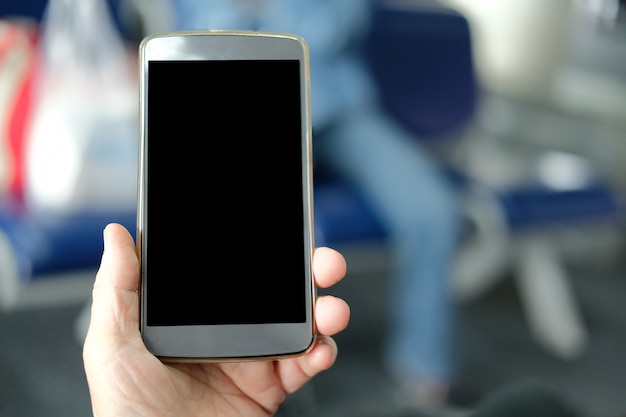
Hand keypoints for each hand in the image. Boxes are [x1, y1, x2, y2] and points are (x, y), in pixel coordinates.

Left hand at [83, 223, 349, 416]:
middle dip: (309, 269)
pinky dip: (323, 352)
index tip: (281, 229)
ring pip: (302, 321)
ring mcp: (254, 358)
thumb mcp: (111, 345)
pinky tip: (319, 348)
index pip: (237, 270)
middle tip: (323, 262)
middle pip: (280, 290)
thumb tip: (116, 236)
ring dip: (325, 308)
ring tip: (329, 309)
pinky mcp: (271, 387)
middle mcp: (230, 330)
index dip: (263, 247)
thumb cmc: (128, 410)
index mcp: (196, 313)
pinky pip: (307, 363)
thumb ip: (117, 289)